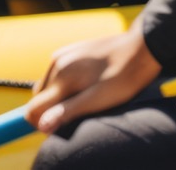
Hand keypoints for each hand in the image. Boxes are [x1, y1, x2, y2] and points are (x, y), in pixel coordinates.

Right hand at [23, 27, 162, 134]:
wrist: (141, 48)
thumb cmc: (124, 77)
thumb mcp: (98, 99)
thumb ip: (69, 111)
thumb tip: (42, 125)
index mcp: (62, 77)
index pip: (34, 108)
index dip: (42, 124)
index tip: (60, 128)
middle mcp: (57, 63)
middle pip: (39, 97)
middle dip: (51, 110)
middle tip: (76, 114)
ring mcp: (63, 54)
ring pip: (47, 85)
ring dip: (57, 96)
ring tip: (83, 98)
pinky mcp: (71, 49)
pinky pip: (56, 72)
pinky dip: (63, 83)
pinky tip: (85, 84)